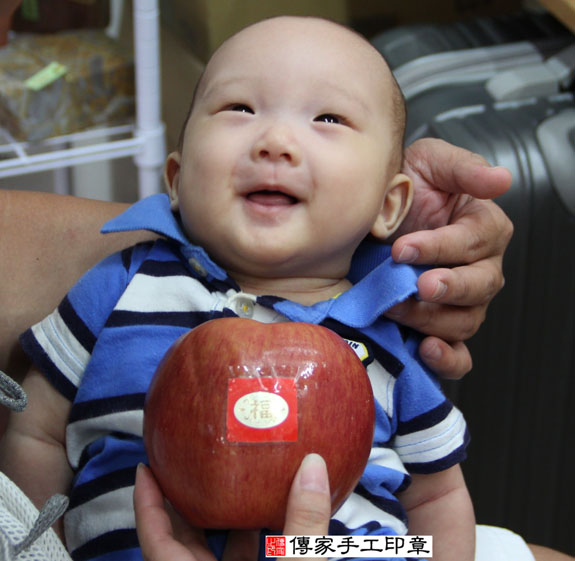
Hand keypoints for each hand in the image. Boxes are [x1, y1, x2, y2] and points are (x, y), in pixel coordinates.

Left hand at [134, 454, 330, 560]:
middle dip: (187, 500)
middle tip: (195, 460)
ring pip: (212, 552)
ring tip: (235, 478)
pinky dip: (249, 539)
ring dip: (222, 518)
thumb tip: (313, 464)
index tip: (145, 465)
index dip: (146, 503)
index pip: (155, 540)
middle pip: (182, 540)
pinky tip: (267, 516)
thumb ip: (303, 524)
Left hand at [386, 138, 512, 378]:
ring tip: (397, 309)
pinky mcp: (440, 326)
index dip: (440, 248)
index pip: (473, 243)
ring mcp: (461, 302)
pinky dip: (447, 359)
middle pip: (479, 287)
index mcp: (483, 229)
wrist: (370, 213)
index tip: (403, 249)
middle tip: (416, 284)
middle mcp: (479, 268)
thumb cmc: (404, 185)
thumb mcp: (430, 163)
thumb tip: (501, 179)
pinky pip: (458, 355)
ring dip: (431, 319)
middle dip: (447, 287)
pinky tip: (426, 350)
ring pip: (464, 321)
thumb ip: (463, 170)